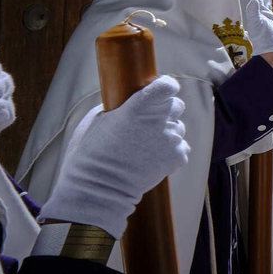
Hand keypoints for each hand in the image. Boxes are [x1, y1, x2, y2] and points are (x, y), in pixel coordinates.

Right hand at [39, 75, 189, 238]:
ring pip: (178, 128)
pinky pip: (181, 148)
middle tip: (147, 124)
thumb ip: (123, 105)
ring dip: (167, 133)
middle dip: (165, 111)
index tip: (160, 91)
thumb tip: (134, 99)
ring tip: (145, 147)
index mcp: (139, 106)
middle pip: (177, 105)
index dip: (165, 87)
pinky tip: (152, 159)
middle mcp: (158, 120)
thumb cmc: (91, 152)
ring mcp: (170, 140)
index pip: (167, 85)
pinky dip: (170, 153)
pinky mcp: (177, 158)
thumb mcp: (99, 118)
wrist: (98, 188)